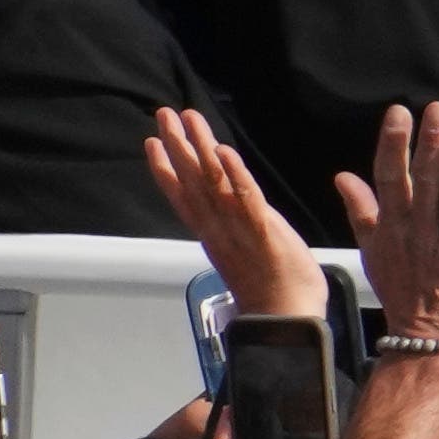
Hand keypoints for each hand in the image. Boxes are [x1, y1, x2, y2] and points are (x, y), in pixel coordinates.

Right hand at [145, 107, 329, 322]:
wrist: (287, 323)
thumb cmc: (275, 293)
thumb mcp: (248, 256)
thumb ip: (239, 232)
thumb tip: (234, 217)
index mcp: (217, 235)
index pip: (185, 197)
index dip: (167, 169)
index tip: (151, 143)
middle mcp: (220, 230)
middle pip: (192, 182)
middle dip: (177, 146)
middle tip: (163, 114)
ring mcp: (239, 231)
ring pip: (214, 182)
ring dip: (200, 148)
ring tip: (188, 118)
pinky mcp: (265, 233)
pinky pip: (247, 199)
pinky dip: (234, 175)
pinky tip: (223, 152)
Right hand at [331, 101, 438, 355]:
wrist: (429, 344)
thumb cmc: (406, 292)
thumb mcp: (375, 252)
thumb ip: (362, 211)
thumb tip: (343, 176)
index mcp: (396, 228)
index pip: (391, 180)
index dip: (394, 146)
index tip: (398, 112)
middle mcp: (421, 234)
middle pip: (426, 184)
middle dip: (431, 146)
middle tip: (438, 109)